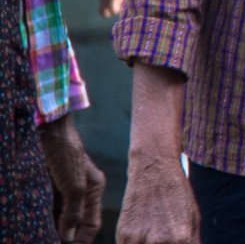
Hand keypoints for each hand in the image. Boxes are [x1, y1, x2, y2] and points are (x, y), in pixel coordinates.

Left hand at [39, 116, 104, 243]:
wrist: (46, 130)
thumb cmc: (66, 153)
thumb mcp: (74, 185)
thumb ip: (74, 212)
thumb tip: (69, 238)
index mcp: (93, 190)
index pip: (91, 224)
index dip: (81, 240)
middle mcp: (78, 193)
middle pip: (73, 223)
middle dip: (63, 235)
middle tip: (47, 242)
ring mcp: (61, 190)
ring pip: (57, 218)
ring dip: (49, 228)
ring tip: (37, 237)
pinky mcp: (46, 187)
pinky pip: (45, 209)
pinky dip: (40, 219)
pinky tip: (32, 226)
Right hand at [116, 150, 198, 243]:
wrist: (154, 171)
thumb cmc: (177, 195)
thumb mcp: (193, 219)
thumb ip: (191, 242)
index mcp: (182, 238)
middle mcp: (160, 241)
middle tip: (163, 241)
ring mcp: (139, 239)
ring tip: (154, 238)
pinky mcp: (123, 235)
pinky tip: (143, 239)